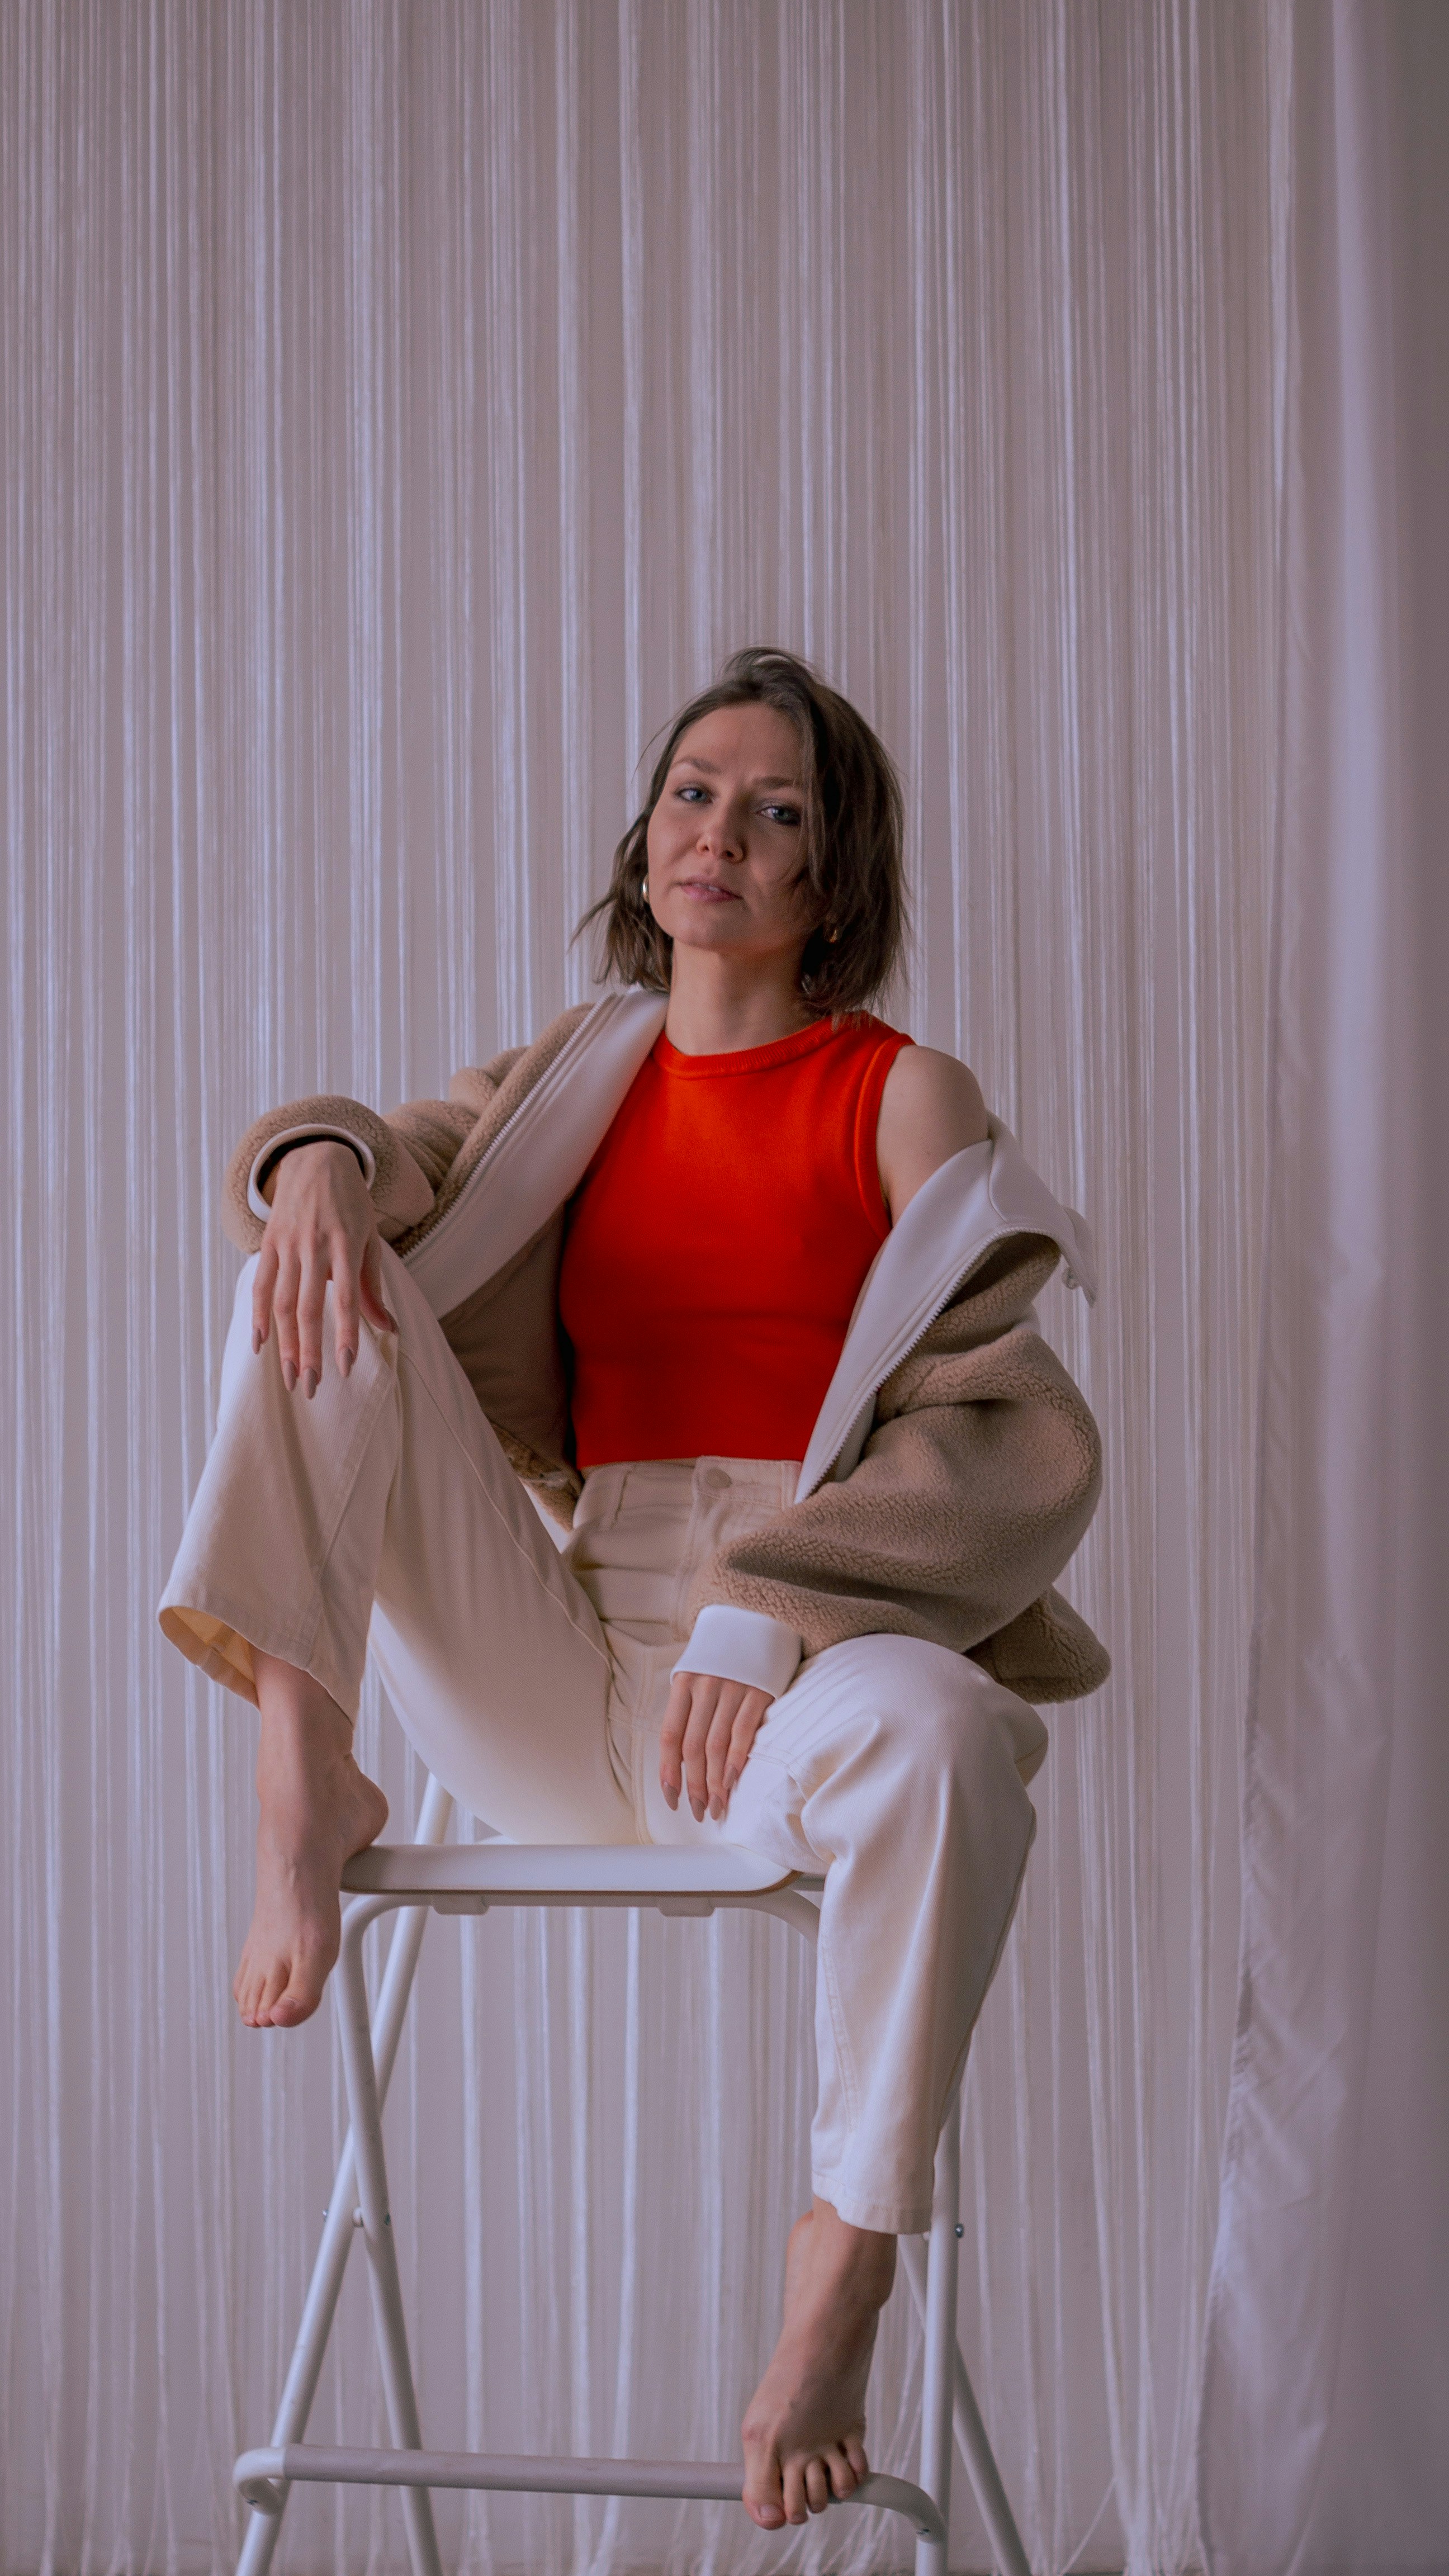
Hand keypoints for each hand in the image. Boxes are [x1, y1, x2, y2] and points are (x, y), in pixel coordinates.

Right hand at [252, 1140, 396, 1396]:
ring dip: (285, 1343)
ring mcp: (288, 1244)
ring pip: (283, 1302)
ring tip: (290, 1376)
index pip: (346, 1298)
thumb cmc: (352, 1206)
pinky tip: (260, 1344)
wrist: (317, 1159)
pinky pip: (261, 1284)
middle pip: (310, 1307)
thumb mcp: (370, 1239)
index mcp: (346, 1244)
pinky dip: (257, 1315)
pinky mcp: (269, 1242)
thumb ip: (372, 1286)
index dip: (345, 1334)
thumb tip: (388, 1329)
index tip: (345, 1367)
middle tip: (310, 1387)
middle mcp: (315, 1246)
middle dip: (309, 1351)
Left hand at [660, 1670, 773, 1821]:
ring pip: (717, 1745)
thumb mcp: (696, 1674)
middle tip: (698, 1811)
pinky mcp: (758, 1691)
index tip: (672, 1798)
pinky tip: (733, 1781)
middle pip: (693, 1747)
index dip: (669, 1771)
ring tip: (716, 1806)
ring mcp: (732, 1688)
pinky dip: (736, 1760)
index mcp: (683, 1684)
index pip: (670, 1735)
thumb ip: (687, 1709)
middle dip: (694, 1785)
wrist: (757, 1617)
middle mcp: (704, 1686)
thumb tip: (680, 1759)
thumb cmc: (722, 1657)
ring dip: (715, 1782)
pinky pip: (743, 1732)